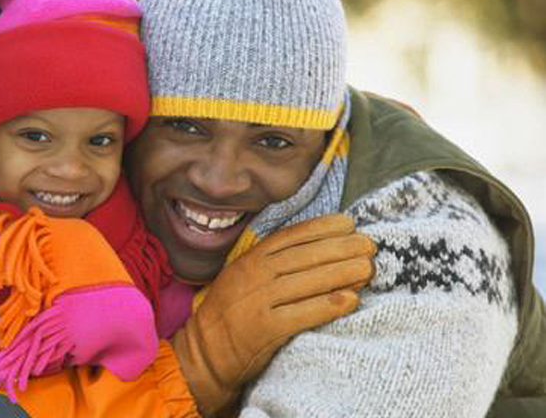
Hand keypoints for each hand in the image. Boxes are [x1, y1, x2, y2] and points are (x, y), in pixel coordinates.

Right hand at [172, 213, 375, 415]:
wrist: (206, 351)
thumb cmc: (231, 312)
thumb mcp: (243, 276)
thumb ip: (272, 262)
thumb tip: (319, 249)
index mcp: (251, 259)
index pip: (291, 236)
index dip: (321, 228)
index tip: (348, 223)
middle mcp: (255, 275)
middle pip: (304, 256)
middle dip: (341, 248)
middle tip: (369, 246)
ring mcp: (259, 300)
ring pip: (307, 282)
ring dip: (342, 273)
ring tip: (367, 269)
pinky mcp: (265, 328)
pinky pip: (303, 314)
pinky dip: (328, 306)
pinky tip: (351, 300)